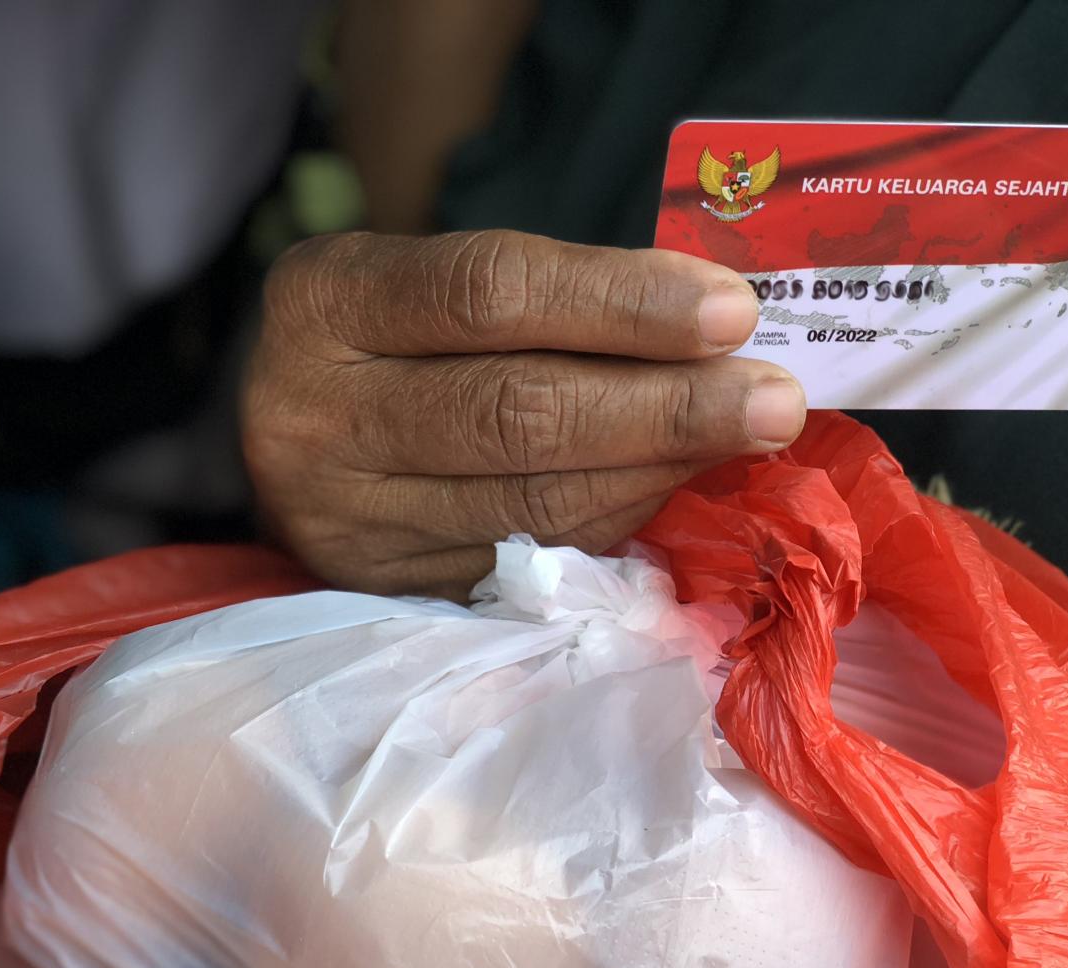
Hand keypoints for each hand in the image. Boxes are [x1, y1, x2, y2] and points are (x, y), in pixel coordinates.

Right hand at [240, 229, 805, 595]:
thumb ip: (554, 296)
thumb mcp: (436, 279)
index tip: (732, 312)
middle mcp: (310, 412)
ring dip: (655, 472)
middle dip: (663, 406)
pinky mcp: (381, 587)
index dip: (621, 304)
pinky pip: (526, 562)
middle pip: (513, 410)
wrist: (294, 432)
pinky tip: (668, 491)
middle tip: (773, 400)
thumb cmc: (398, 334)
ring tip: (742, 440)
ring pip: (528, 503)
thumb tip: (723, 330)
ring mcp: (340, 516)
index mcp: (325, 299)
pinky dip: (614, 524)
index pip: (490, 293)